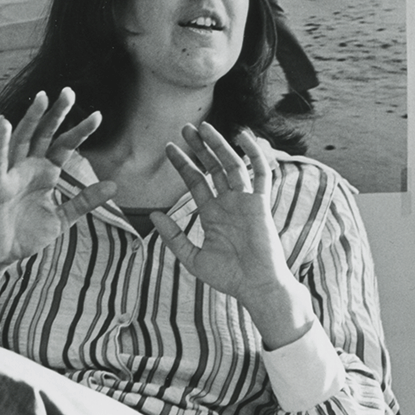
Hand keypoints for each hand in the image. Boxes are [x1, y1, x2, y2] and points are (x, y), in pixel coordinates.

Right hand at [0, 88, 116, 300]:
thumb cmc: (25, 235)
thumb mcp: (62, 218)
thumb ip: (84, 201)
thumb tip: (113, 186)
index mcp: (45, 173)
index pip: (64, 145)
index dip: (79, 131)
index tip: (98, 115)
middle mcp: (28, 168)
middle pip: (43, 134)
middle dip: (55, 113)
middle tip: (69, 91)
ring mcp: (12, 174)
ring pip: (22, 140)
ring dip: (31, 119)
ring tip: (42, 97)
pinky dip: (1, 143)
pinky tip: (6, 124)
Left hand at [152, 123, 313, 347]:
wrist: (256, 287)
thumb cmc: (228, 277)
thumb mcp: (192, 257)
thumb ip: (173, 236)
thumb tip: (153, 215)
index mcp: (213, 214)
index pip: (196, 181)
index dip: (182, 164)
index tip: (168, 147)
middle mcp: (229, 203)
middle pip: (212, 167)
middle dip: (200, 147)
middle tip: (185, 127)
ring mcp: (245, 201)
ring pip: (232, 165)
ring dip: (219, 145)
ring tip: (204, 127)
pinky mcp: (261, 203)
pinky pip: (261, 173)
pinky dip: (254, 153)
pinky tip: (243, 136)